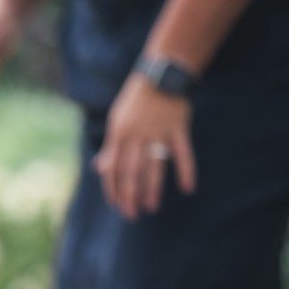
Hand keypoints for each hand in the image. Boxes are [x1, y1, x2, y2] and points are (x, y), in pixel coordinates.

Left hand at [93, 75, 197, 220]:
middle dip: (130, 195)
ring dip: (152, 189)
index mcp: (119, 133)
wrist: (161, 74)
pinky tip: (188, 188)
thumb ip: (111, 146)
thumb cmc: (135, 101)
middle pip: (132, 171)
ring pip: (154, 166)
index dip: (113, 189)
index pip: (113, 168)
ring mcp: (159, 131)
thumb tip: (100, 169)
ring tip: (151, 208)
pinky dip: (186, 170)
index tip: (116, 205)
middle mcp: (137, 134)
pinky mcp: (178, 128)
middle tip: (132, 214)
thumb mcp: (116, 120)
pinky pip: (183, 153)